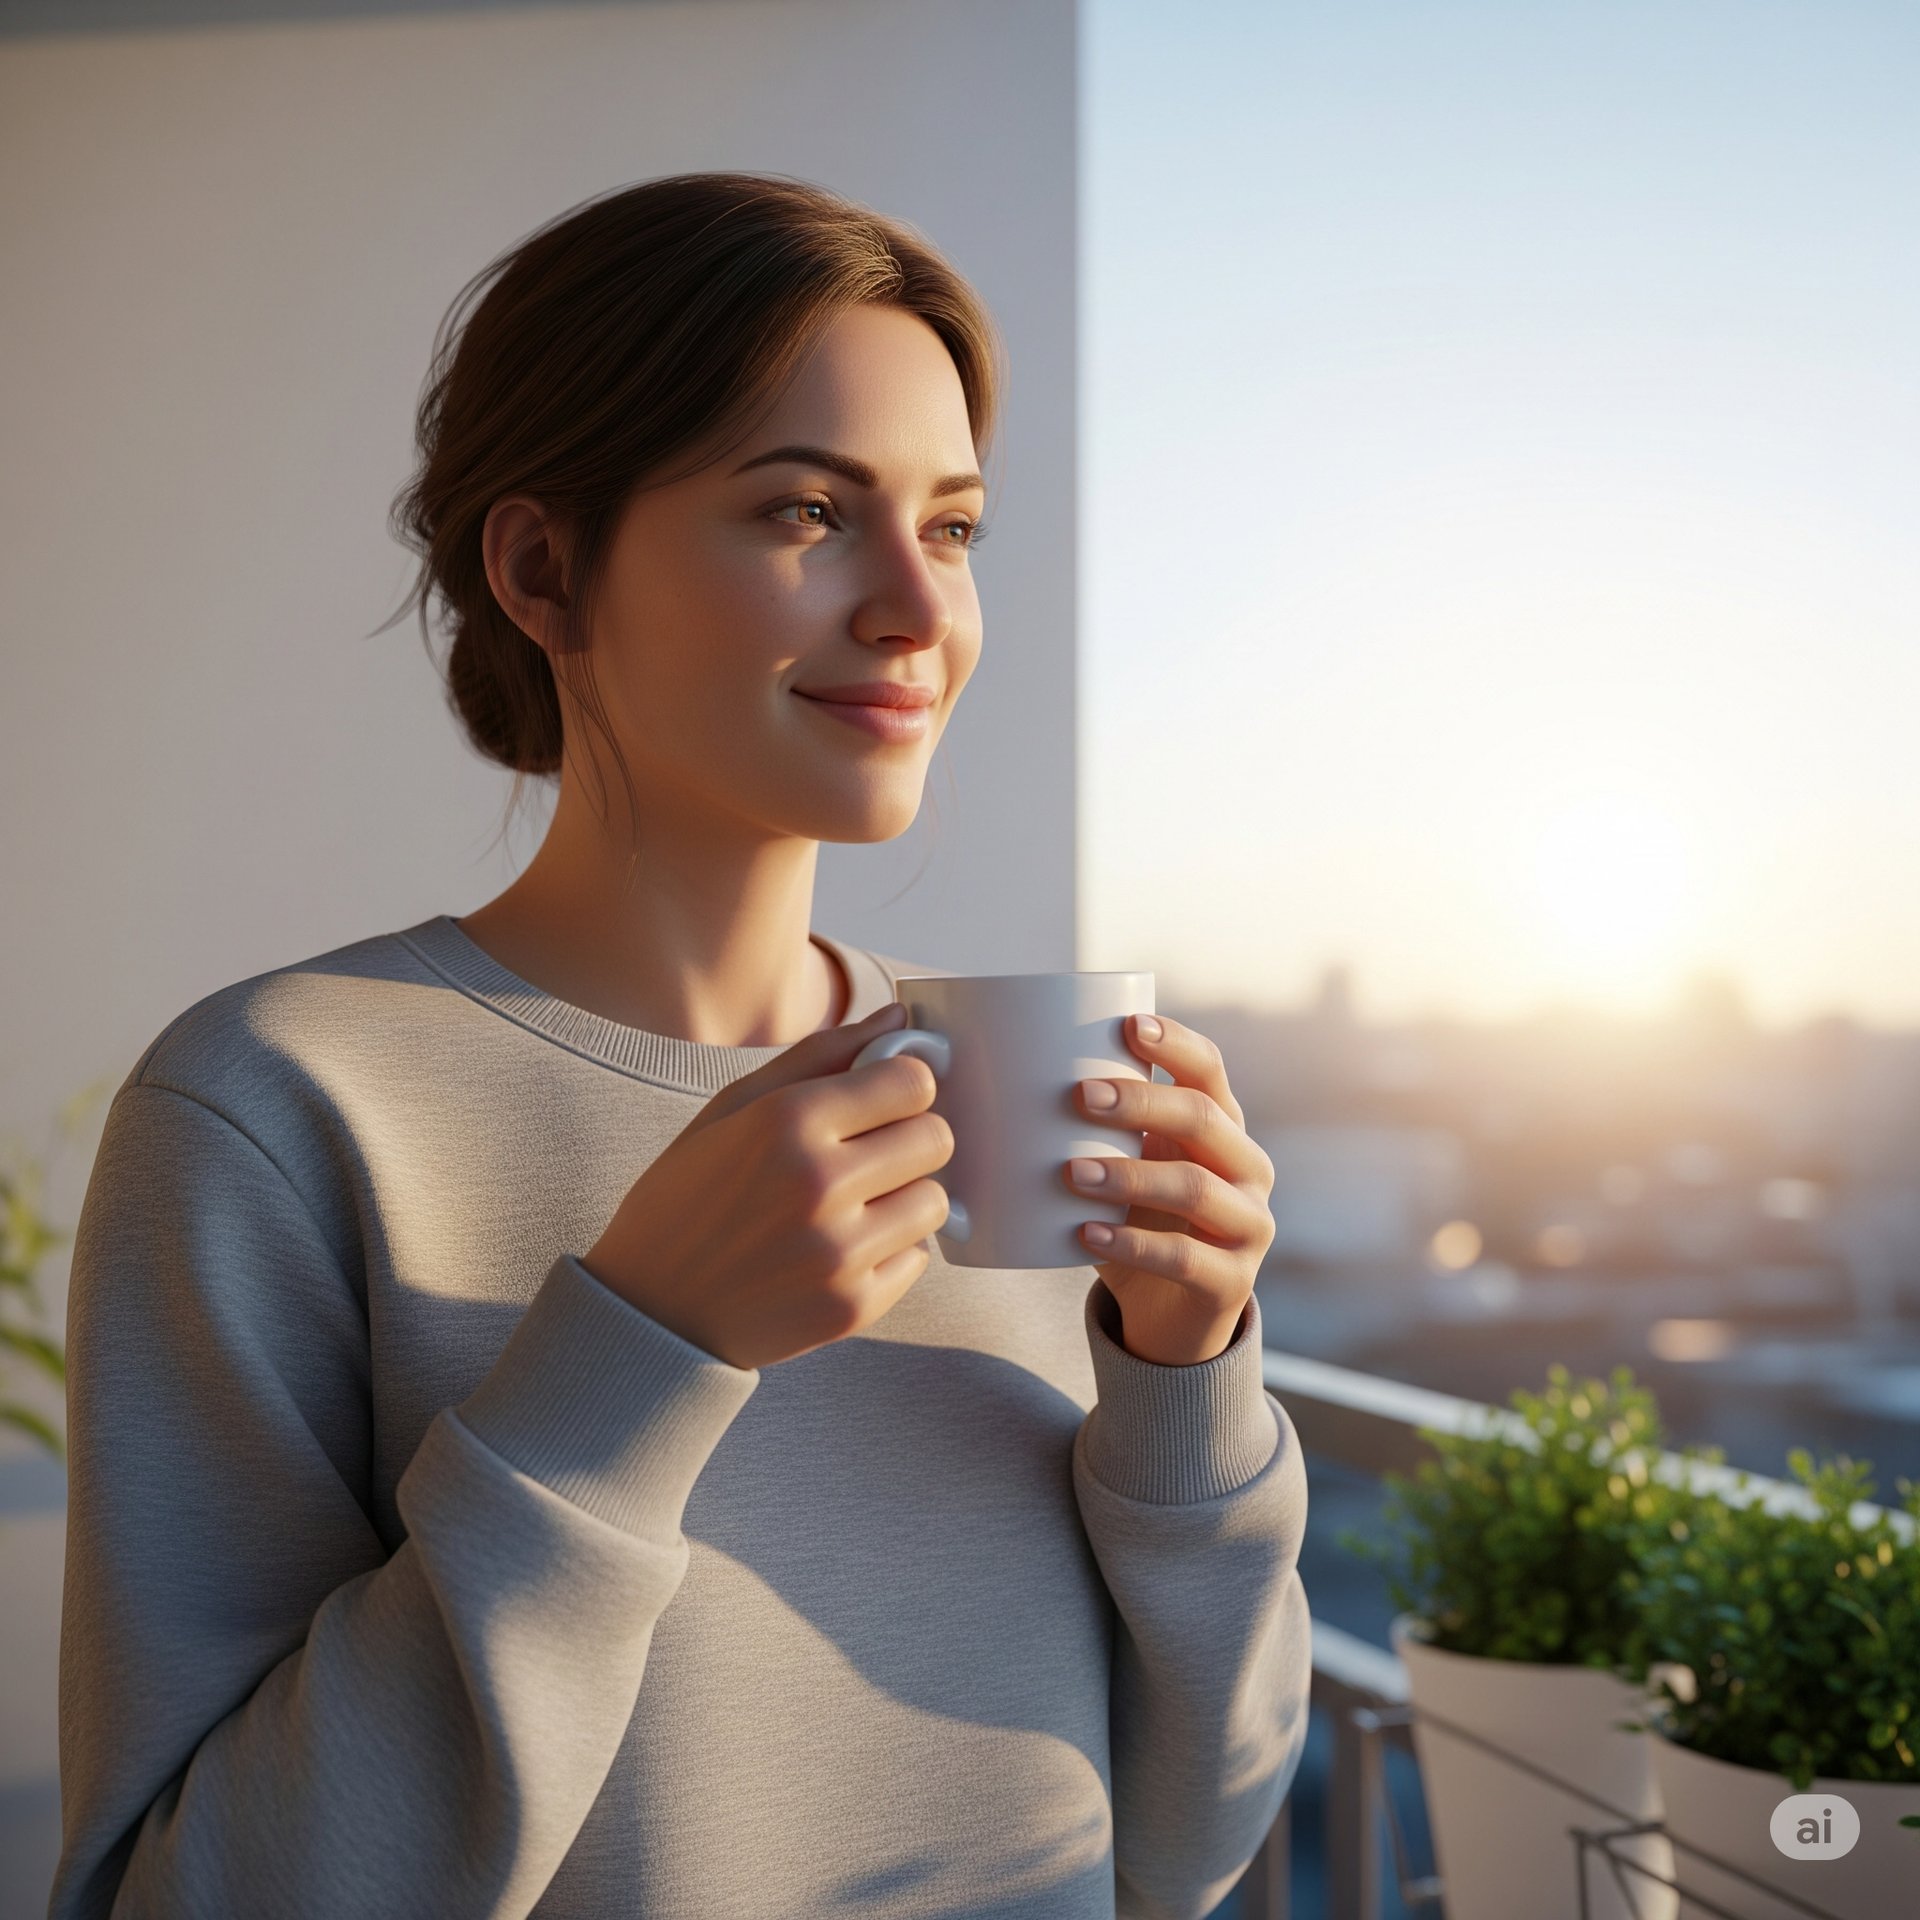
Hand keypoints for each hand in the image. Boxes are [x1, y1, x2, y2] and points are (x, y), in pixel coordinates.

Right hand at [581, 1002, 953, 1370]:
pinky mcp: (851, 1307)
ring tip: (852, 1205)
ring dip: (904, 1197)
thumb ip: (821, 1055)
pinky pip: (917, 1260)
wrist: (650, 1312)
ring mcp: (838, 1252)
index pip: (912, 1081)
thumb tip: (899, 1016)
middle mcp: (819, 1184)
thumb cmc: (688, 1197)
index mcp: (787, 1121)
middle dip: (910, 1137)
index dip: (904, 1083)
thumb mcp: (732, 1108)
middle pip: (935, 1138)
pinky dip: (889, 1252)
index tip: (884, 1096)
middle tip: (867, 1152)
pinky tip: (839, 1251)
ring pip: (934, 1201)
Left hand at [1061, 1014, 1275, 1364]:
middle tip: (1080, 1097)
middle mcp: (1247, 1169)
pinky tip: (1086, 1235)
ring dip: (1130, 1175)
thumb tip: (997, 1079)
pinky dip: (1132, 1245)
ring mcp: (1248, 1226)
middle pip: (1203, 1119)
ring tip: (1072, 1174)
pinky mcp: (1233, 1282)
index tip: (1129, 1026)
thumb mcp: (1123, 1169)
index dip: (1176, 1045)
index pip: (1209, 1071)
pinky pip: (1185, 1258)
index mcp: (1221, 1128)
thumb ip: (1090, 1132)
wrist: (1171, 1317)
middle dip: (1141, 1103)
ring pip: (1195, 1187)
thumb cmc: (1137, 1224)